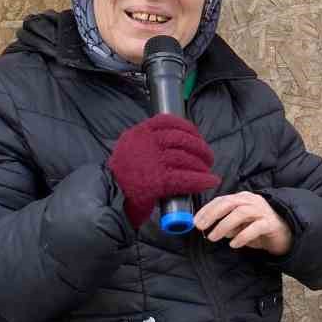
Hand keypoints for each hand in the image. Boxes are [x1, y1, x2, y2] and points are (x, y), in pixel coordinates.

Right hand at [107, 114, 218, 229]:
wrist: (111, 200)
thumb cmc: (125, 178)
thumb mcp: (130, 151)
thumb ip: (147, 143)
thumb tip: (178, 140)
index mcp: (137, 133)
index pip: (167, 121)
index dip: (187, 127)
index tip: (197, 135)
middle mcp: (144, 143)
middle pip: (181, 139)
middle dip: (200, 148)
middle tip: (208, 158)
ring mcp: (151, 161)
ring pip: (186, 158)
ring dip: (202, 165)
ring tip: (208, 171)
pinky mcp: (157, 181)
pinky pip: (186, 178)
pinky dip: (202, 180)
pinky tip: (211, 181)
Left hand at [195, 191, 293, 254]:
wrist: (285, 234)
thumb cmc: (259, 227)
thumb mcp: (240, 225)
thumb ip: (226, 224)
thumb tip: (210, 228)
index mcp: (243, 199)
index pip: (222, 200)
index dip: (207, 210)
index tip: (196, 221)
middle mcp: (253, 201)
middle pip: (230, 203)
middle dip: (213, 214)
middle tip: (201, 227)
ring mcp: (263, 211)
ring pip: (241, 213)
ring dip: (224, 225)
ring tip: (213, 237)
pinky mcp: (271, 224)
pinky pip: (255, 228)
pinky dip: (242, 236)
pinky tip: (234, 244)